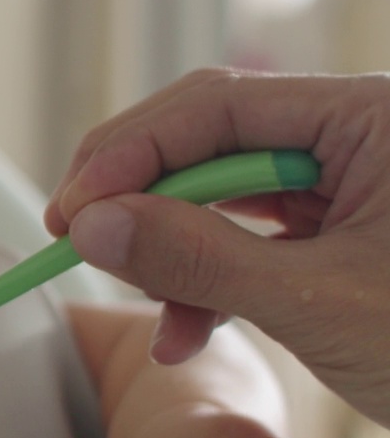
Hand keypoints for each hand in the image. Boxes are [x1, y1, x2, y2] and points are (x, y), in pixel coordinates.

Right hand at [44, 69, 389, 427]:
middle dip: (143, 196)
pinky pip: (255, 238)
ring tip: (147, 307)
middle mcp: (362, 136)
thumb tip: (97, 225)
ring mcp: (355, 185)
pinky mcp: (347, 233)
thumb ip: (200, 258)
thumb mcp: (322, 304)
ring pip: (229, 194)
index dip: (134, 152)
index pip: (221, 107)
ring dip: (174, 250)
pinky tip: (190, 331)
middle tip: (78, 234)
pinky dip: (212, 282)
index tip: (77, 205)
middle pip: (216, 140)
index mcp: (376, 118)